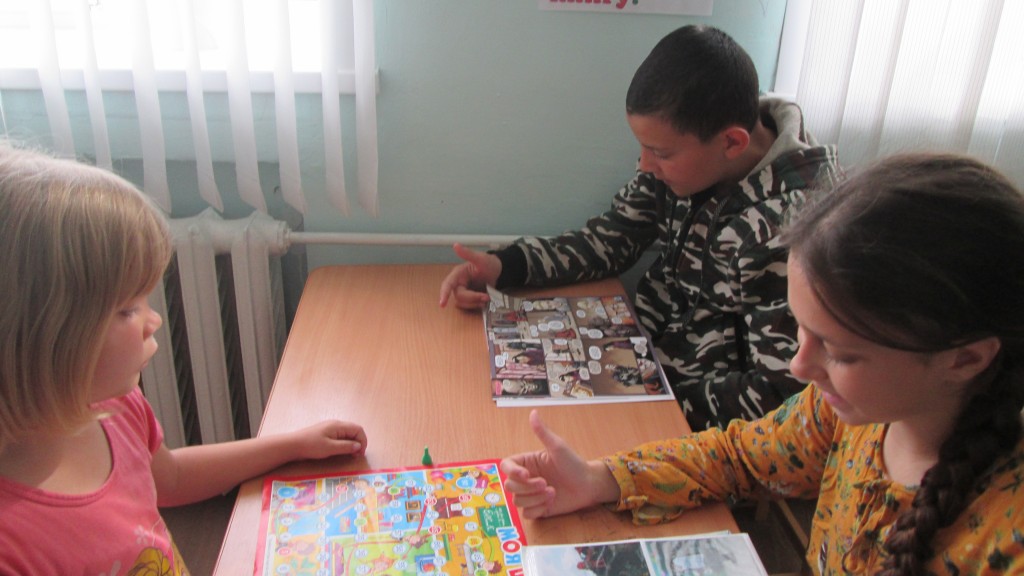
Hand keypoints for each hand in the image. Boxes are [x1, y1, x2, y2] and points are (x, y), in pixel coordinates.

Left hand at [289, 420, 366, 459]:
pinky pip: (340, 436)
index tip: (360, 453)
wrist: (292, 445)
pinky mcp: (325, 433)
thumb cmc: (311, 446)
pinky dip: (344, 443)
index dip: (363, 441)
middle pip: (354, 430)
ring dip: (351, 443)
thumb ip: (346, 447)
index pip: (358, 429)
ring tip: (349, 454)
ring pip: (347, 434)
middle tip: (356, 455)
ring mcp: (330, 428)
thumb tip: (359, 446)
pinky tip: (340, 451)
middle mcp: (336, 424)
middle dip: (358, 442)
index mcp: (338, 425)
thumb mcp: (330, 448)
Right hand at [438, 243, 502, 308]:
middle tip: (486, 297)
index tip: (442, 304)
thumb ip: (468, 254)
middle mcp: (458, 284)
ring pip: (464, 303)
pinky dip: (477, 305)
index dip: (444, 294)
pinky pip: (469, 306)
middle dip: (472, 298)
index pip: (448, 284)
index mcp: (458, 274)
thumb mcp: (480, 258)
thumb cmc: (488, 263)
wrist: (499, 271)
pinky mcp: (470, 298)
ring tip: (487, 298)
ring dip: (475, 303)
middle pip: (459, 297)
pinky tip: (485, 301)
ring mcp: (464, 292)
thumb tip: (455, 245)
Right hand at [500, 410, 619, 518]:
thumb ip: (543, 432)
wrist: (589, 485)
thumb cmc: (574, 464)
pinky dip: (538, 509)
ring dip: (535, 499)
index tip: (526, 475)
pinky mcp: (538, 509)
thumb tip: (533, 412)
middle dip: (528, 488)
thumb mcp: (558, 447)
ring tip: (553, 493)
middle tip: (547, 484)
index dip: (512, 472)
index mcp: (527, 462)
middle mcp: (526, 479)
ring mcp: (531, 495)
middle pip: (510, 486)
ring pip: (517, 501)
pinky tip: (550, 503)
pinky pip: (526, 514)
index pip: (506, 466)